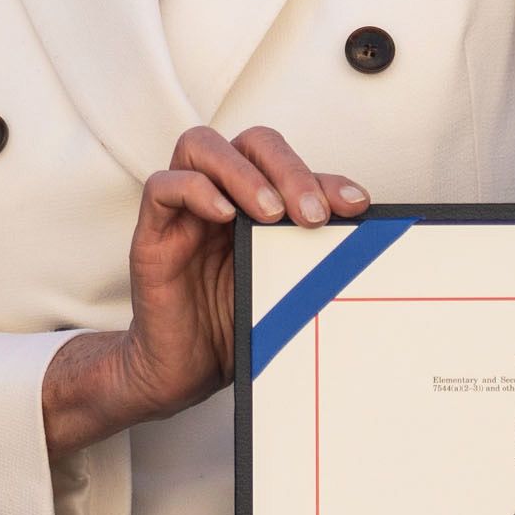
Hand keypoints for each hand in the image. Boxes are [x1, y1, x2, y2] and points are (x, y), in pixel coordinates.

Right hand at [40, 127, 367, 455]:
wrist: (185, 372)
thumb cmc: (237, 325)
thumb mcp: (287, 285)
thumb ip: (310, 254)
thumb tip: (362, 238)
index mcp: (256, 202)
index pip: (290, 164)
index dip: (325, 177)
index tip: (357, 205)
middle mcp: (220, 195)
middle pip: (251, 142)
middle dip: (289, 168)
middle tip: (312, 212)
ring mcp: (184, 211)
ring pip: (201, 147)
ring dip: (244, 173)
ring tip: (271, 213)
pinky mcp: (153, 234)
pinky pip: (162, 188)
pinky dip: (196, 190)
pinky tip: (225, 216)